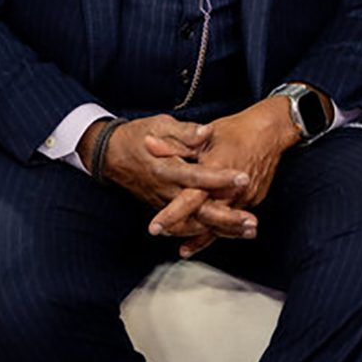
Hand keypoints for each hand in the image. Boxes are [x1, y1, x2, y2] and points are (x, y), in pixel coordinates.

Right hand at [80, 114, 248, 229]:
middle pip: (199, 210)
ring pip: (195, 223)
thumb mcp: (159, 125)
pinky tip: (228, 235)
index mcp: (166, 168)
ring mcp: (164, 203)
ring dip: (222, 230)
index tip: (243, 177)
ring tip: (248, 231)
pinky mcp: (164, 209)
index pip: (197, 176)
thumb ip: (185, 132)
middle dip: (227, 218)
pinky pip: (187, 226)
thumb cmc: (137, 136)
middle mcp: (165, 191)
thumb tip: (206, 132)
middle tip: (251, 221)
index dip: (221, 178)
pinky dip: (206, 235)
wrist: (110, 155)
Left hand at [147, 99, 300, 243]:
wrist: (269, 131)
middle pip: (205, 217)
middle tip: (161, 234)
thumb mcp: (205, 134)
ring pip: (220, 224)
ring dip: (200, 237)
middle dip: (183, 229)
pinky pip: (232, 221)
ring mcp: (244, 197)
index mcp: (216, 170)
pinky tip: (205, 241)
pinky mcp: (252, 200)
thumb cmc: (235, 130)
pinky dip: (218, 232)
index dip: (172, 214)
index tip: (155, 227)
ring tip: (183, 250)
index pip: (191, 198)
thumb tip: (148, 143)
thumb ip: (176, 144)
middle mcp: (231, 188)